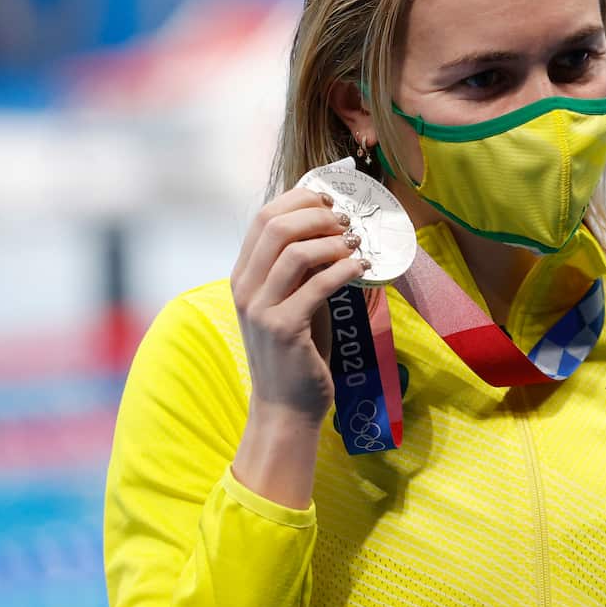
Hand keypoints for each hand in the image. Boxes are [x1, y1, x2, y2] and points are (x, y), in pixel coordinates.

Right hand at [230, 188, 366, 426]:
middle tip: (347, 221)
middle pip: (276, 226)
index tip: (329, 199)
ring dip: (334, 242)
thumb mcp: (293, 300)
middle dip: (317, 215)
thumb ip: (302, 268)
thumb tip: (332, 227)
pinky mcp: (283, 329)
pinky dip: (345, 270)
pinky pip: (317, 285)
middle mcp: (244, 288)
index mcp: (243, 276)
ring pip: (295, 252)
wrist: (286, 407)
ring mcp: (259, 309)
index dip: (298, 200)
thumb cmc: (296, 351)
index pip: (263, 218)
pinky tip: (362, 269)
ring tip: (356, 245)